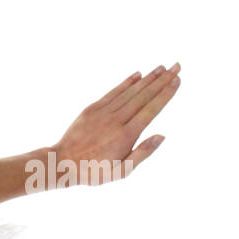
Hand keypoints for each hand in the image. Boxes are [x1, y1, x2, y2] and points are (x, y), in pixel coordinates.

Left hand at [53, 64, 180, 178]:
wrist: (60, 163)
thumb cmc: (93, 171)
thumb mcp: (120, 171)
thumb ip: (142, 154)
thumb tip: (162, 136)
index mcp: (126, 135)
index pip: (151, 109)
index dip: (165, 94)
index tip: (177, 80)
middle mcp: (116, 120)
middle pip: (144, 96)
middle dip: (162, 80)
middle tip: (177, 66)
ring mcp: (103, 113)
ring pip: (129, 91)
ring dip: (147, 78)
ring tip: (162, 67)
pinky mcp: (91, 109)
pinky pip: (113, 92)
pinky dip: (126, 83)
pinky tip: (137, 74)